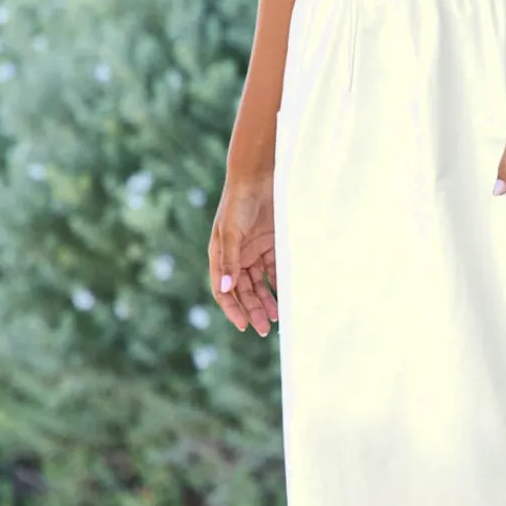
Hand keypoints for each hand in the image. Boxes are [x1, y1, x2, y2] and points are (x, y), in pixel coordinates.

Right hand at [209, 169, 278, 335]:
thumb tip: (227, 289)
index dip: (232, 309)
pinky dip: (278, 283)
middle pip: (243, 291)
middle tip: (263, 329)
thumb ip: (230, 260)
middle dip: (252, 310)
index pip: (223, 290)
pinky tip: (285, 295)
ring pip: (259, 284)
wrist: (258, 177)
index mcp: (220, 256)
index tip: (243, 325)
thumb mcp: (231, 232)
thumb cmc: (238, 203)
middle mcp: (236, 257)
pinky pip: (273, 270)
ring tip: (276, 316)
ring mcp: (254, 251)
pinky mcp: (270, 245)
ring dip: (266, 300)